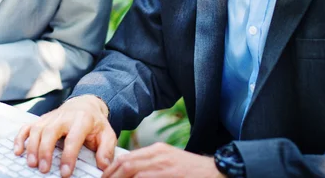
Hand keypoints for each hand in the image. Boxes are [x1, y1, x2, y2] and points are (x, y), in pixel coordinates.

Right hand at [14, 95, 115, 176]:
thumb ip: (107, 150)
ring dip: (32, 146)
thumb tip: (103, 166)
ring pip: (37, 129)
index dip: (68, 156)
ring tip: (32, 164)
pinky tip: (18, 151)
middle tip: (44, 169)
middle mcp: (64, 117)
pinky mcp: (42, 119)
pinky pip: (28, 126)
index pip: (73, 138)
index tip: (65, 173)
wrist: (85, 104)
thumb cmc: (96, 123)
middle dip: (45, 151)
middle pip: (50, 131)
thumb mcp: (107, 134)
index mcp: (82, 120)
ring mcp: (51, 117)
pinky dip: (20, 137)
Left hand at [102, 143, 224, 177]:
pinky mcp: (171, 175)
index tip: (105, 177)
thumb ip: (151, 165)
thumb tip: (131, 172)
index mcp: (157, 150)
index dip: (112, 169)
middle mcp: (159, 155)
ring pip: (134, 172)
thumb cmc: (192, 171)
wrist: (218, 172)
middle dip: (111, 176)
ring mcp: (165, 166)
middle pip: (126, 164)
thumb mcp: (169, 162)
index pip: (127, 157)